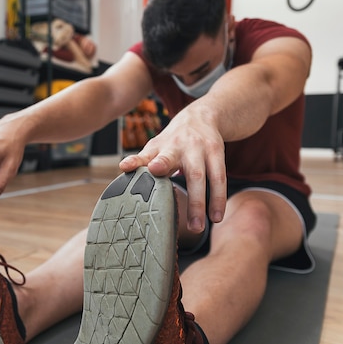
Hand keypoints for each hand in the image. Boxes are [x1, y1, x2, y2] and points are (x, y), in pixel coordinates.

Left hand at [119, 109, 226, 232]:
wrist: (201, 116)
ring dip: (199, 202)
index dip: (135, 161)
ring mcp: (199, 148)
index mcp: (160, 147)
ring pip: (201, 176)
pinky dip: (218, 198)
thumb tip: (123, 169)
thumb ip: (141, 160)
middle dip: (174, 186)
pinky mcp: (216, 153)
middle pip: (175, 164)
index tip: (125, 167)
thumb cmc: (173, 140)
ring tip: (197, 227)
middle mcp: (179, 146)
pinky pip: (219, 177)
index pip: (145, 154)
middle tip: (165, 208)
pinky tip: (216, 216)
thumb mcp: (156, 147)